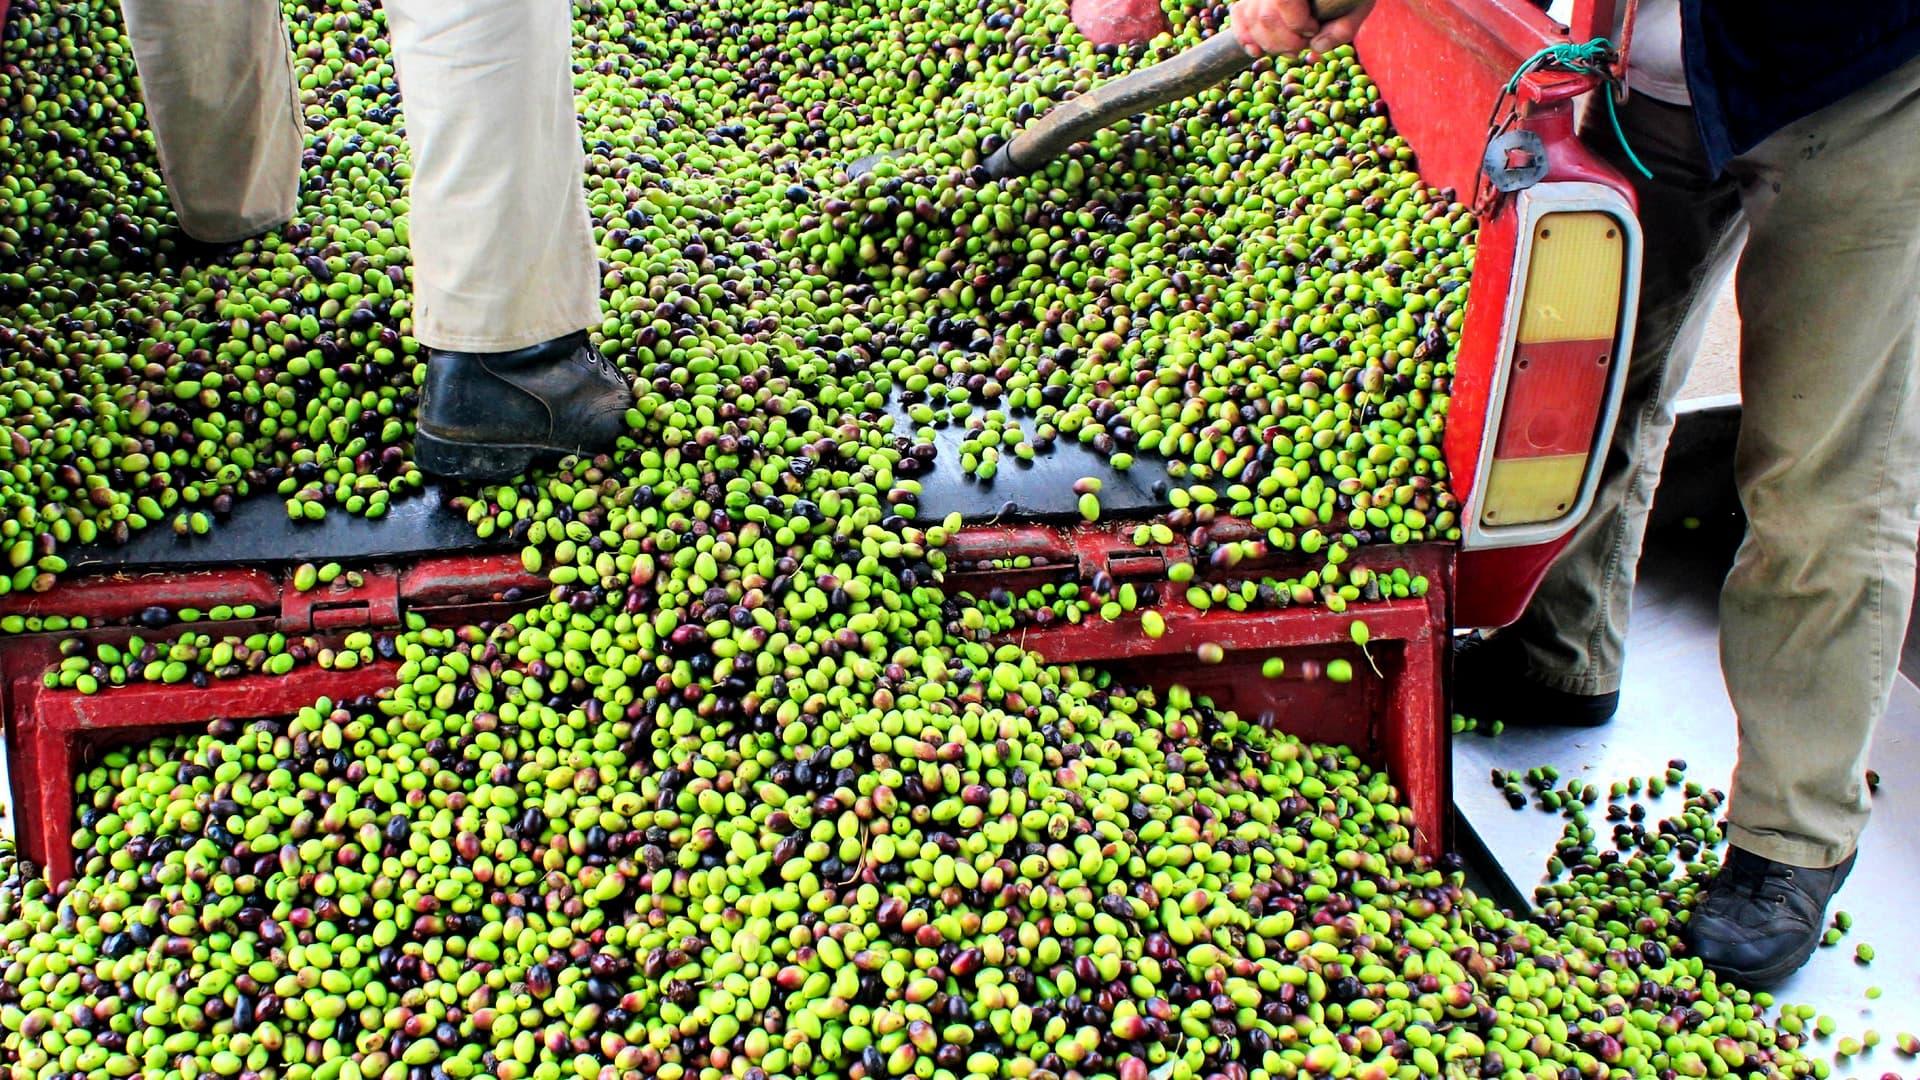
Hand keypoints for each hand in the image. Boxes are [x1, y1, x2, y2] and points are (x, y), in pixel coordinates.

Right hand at [1229, 0, 1376, 56]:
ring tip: (1289, 47)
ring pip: (1250, 20)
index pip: (1283, 2)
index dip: (1297, 24)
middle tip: (1301, 46)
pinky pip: (1238, 17)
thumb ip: (1343, 28)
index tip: (1313, 30)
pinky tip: (1258, 50)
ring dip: (1269, 43)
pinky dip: (1245, 37)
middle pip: (1265, 16)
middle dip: (1284, 41)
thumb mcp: (1357, 6)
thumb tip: (1316, 46)